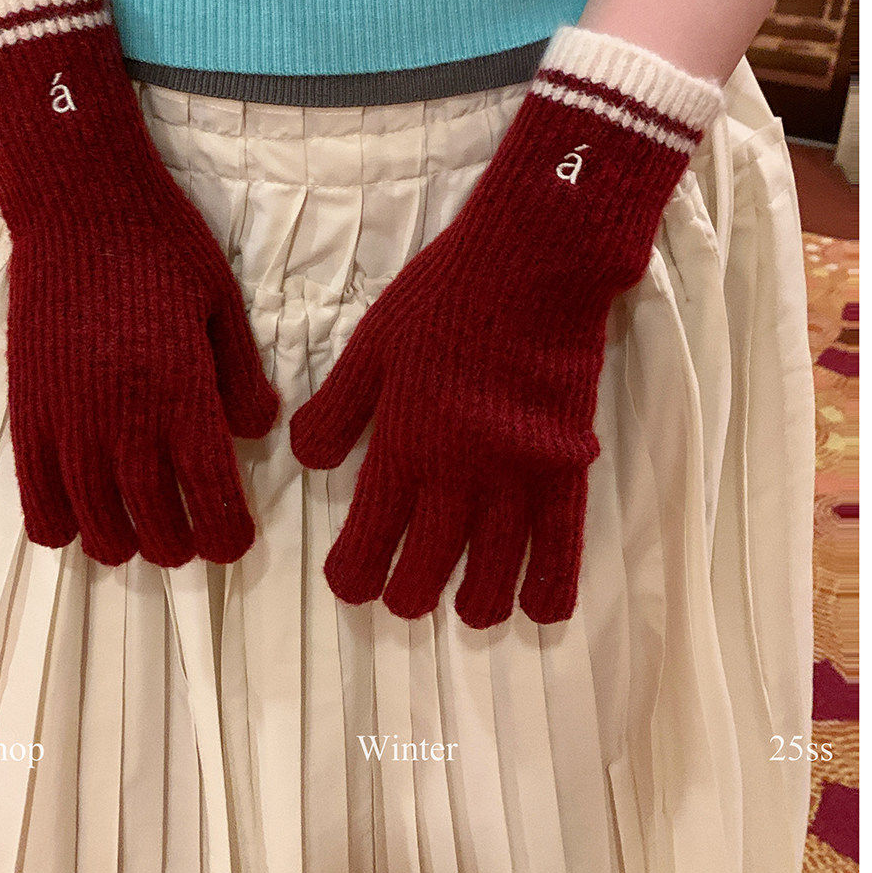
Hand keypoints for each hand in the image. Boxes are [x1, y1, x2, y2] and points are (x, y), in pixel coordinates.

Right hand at [0, 0, 278, 565]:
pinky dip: (63, 526)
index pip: (213, 502)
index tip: (236, 540)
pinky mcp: (27, 414)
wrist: (78, 204)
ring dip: (127, 542)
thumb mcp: (223, 304)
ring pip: (97, 529)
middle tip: (194, 529)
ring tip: (141, 525)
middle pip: (157, 530)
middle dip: (183, 544)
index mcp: (183, 396)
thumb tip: (257, 433)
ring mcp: (68, 423)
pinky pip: (38, 503)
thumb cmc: (163, 246)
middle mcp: (123, 422)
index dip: (229, 537)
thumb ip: (242, 376)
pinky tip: (83, 513)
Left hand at [290, 26, 721, 627]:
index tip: (349, 579)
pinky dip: (544, 596)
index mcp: (400, 448)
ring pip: (487, 585)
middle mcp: (454, 480)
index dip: (351, 577)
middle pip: (421, 579)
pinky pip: (560, 558)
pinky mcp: (565, 474)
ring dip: (468, 603)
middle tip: (402, 583)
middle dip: (403, 594)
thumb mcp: (370, 346)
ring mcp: (514, 483)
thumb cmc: (444, 300)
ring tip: (463, 596)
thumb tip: (306, 463)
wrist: (534, 265)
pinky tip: (532, 607)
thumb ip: (335, 411)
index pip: (365, 547)